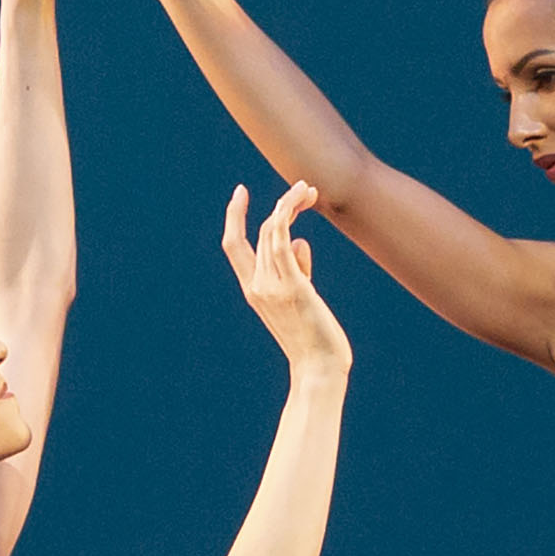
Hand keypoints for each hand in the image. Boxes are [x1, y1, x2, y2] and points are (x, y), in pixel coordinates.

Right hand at [221, 180, 347, 370]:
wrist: (319, 369)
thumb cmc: (314, 338)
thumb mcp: (302, 298)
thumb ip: (299, 270)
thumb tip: (300, 241)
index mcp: (253, 289)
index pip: (234, 246)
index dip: (235, 216)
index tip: (241, 192)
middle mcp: (257, 286)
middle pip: (257, 231)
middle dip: (278, 203)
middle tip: (303, 186)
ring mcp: (272, 287)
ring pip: (273, 230)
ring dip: (291, 203)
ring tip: (311, 189)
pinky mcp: (293, 288)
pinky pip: (283, 241)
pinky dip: (289, 215)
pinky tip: (303, 200)